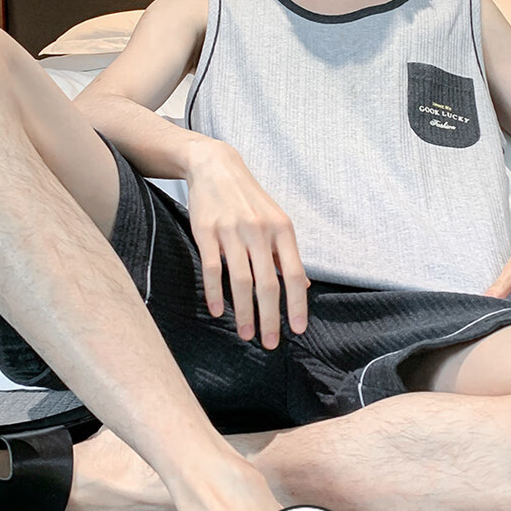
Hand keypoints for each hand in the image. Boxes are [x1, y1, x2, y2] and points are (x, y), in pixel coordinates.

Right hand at [184, 138, 309, 347]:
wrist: (216, 167)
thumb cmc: (250, 200)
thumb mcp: (276, 221)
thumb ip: (286, 254)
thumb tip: (304, 286)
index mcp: (283, 230)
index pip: (295, 274)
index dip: (298, 304)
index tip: (298, 329)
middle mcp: (260, 231)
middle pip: (268, 283)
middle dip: (270, 317)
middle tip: (270, 343)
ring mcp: (232, 231)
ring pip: (241, 280)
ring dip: (244, 312)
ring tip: (246, 335)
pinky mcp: (207, 232)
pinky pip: (213, 268)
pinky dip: (215, 292)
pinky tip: (217, 311)